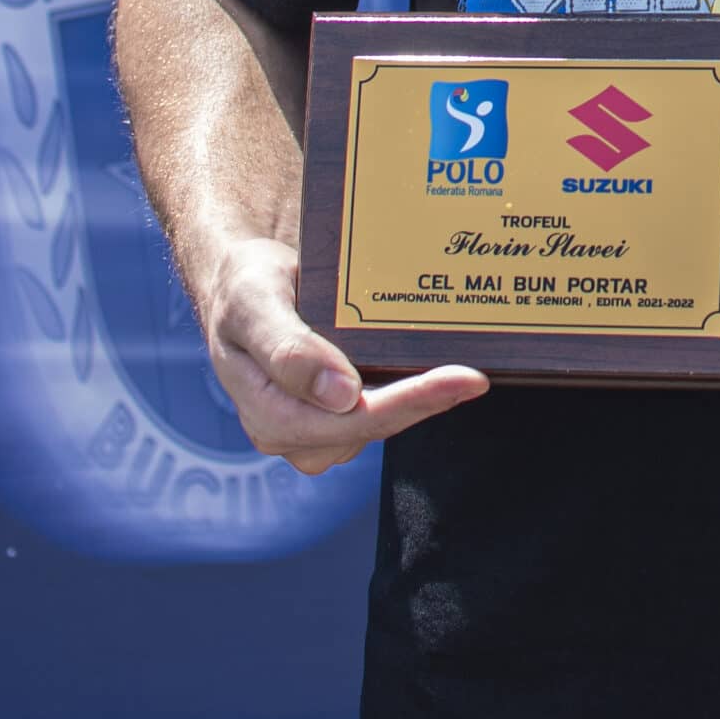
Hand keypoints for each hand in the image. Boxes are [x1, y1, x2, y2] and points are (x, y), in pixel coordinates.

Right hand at [201, 238, 485, 474]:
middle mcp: (292, 433)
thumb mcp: (253, 304)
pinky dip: (411, 390)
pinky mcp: (336, 416)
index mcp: (269, 415)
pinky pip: (382, 410)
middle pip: (373, 426)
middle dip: (427, 402)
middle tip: (476, 377)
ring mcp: (316, 429)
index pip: (349, 420)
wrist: (243, 285)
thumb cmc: (244, 287)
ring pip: (382, 423)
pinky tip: (440, 367)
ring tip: (464, 370)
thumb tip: (342, 396)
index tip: (461, 379)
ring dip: (423, 398)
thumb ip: (286, 349)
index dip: (409, 403)